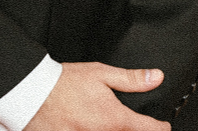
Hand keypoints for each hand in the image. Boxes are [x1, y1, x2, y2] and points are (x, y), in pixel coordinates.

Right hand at [23, 62, 169, 130]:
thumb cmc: (65, 82)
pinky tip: (95, 128)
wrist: (34, 94)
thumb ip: (131, 79)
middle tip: (137, 125)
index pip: (147, 129)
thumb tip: (156, 77)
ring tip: (114, 126)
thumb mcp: (101, 73)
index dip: (160, 128)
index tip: (163, 126)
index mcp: (114, 119)